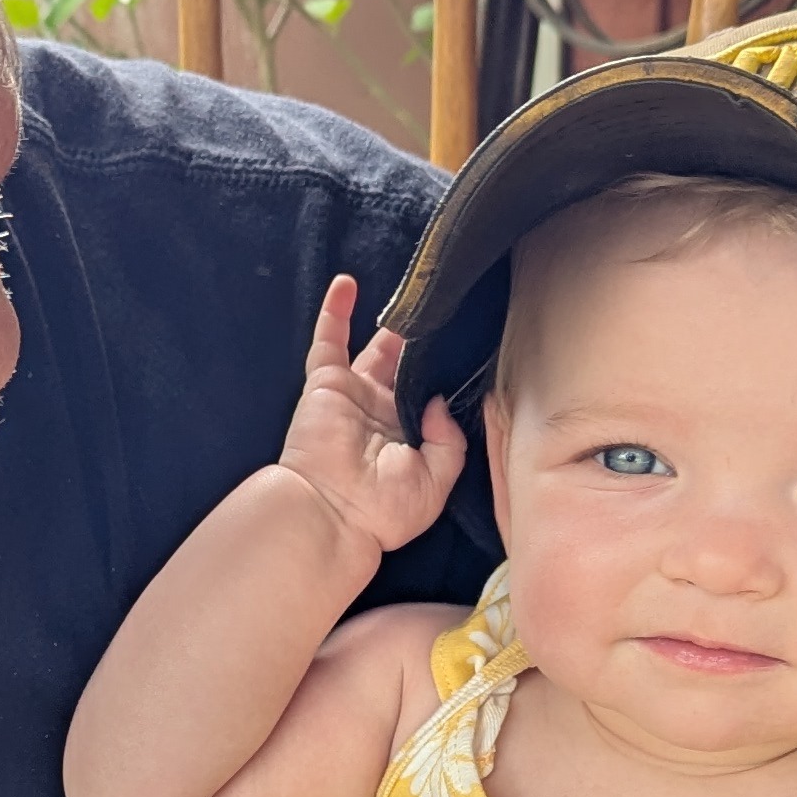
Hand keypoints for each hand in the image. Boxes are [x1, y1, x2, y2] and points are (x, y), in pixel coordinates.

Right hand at [275, 274, 463, 557]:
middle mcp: (384, 412)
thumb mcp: (438, 481)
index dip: (449, 371)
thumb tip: (442, 400)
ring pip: (377, 348)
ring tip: (416, 294)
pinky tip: (347, 282)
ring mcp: (355, 395)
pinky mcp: (326, 383)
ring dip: (394, 323)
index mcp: (411, 437)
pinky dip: (335, 310)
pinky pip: (328, 340)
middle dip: (428, 342)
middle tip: (449, 312)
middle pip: (410, 365)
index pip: (433, 393)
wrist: (331, 513)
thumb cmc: (383, 510)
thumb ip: (451, 441)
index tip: (471, 345)